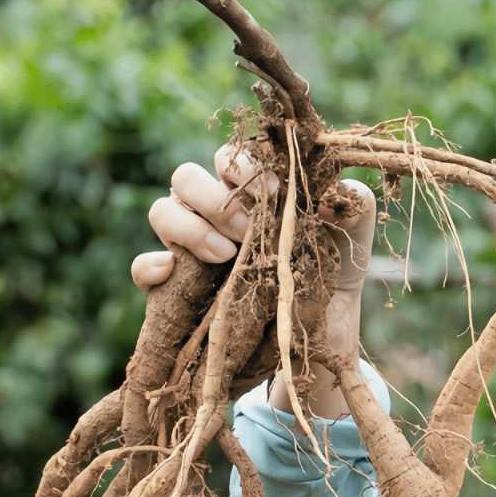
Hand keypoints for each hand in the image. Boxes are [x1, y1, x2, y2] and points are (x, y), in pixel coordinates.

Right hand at [133, 147, 375, 420]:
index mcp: (245, 192)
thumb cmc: (329, 277)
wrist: (318, 338)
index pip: (228, 158)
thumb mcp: (350, 242)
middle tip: (248, 231)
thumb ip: (353, 206)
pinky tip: (171, 271)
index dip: (244, 166)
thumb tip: (339, 187)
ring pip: (161, 212)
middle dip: (216, 199)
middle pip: (186, 177)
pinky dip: (150, 265)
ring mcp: (187, 249)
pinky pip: (143, 268)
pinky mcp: (174, 290)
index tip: (275, 192)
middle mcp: (210, 214)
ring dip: (189, 227)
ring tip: (225, 255)